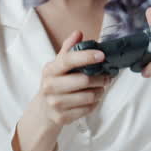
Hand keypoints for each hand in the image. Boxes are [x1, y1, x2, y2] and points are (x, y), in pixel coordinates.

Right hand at [13, 31, 108, 150]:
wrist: (43, 111)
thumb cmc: (55, 83)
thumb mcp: (58, 66)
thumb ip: (68, 48)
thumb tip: (78, 33)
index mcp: (50, 70)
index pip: (68, 60)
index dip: (86, 57)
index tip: (102, 55)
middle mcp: (50, 86)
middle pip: (83, 80)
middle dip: (100, 78)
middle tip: (107, 77)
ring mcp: (55, 103)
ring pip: (88, 96)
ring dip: (100, 92)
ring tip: (100, 89)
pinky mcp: (62, 117)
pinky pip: (88, 109)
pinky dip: (94, 104)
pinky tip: (92, 100)